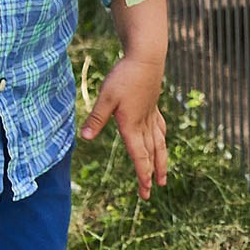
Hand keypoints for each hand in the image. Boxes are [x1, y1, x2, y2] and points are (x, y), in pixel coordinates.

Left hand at [80, 53, 167, 197]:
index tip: (145, 190)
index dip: (142, 173)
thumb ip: (97, 119)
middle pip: (151, 154)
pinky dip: (161, 140)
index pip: (139, 155)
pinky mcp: (152, 105)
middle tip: (152, 191)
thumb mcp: (106, 97)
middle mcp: (144, 123)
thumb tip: (85, 138)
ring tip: (163, 175)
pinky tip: (161, 141)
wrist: (146, 58)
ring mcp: (150, 114)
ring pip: (159, 143)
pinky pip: (159, 128)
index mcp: (132, 125)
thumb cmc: (124, 77)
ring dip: (161, 161)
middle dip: (151, 174)